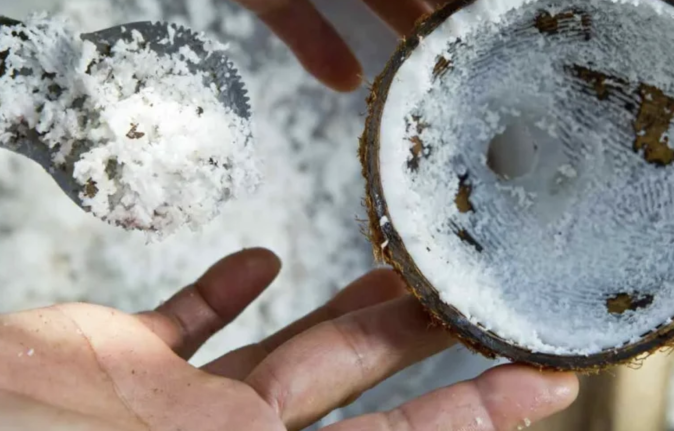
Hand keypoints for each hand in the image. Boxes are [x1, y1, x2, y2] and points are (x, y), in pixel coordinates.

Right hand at [0, 248, 576, 429]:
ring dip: (348, 310)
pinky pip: (198, 324)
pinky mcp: (130, 365)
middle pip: (354, 384)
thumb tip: (291, 426)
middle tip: (488, 305)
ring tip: (401, 274)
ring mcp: (183, 404)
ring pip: (290, 347)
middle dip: (424, 342)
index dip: (473, 416)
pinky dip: (227, 292)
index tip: (542, 382)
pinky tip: (263, 261)